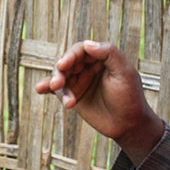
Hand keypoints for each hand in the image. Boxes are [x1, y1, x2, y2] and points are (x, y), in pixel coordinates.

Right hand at [35, 40, 163, 164]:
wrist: (129, 125)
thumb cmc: (130, 97)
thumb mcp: (124, 73)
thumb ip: (109, 54)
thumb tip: (88, 44)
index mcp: (101, 57)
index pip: (81, 50)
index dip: (70, 56)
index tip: (63, 65)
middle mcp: (87, 67)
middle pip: (67, 63)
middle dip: (60, 72)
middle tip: (57, 84)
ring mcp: (79, 81)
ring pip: (61, 77)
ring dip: (56, 85)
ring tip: (63, 98)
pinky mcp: (73, 96)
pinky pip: (57, 90)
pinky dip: (47, 88)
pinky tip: (39, 89)